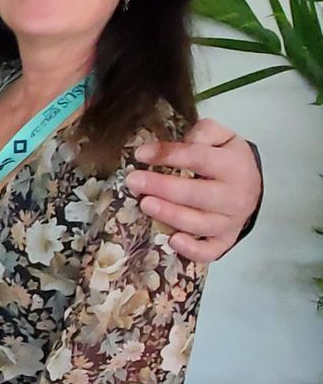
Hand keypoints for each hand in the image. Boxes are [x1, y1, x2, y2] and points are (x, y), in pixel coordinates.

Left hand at [126, 119, 262, 261]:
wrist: (250, 186)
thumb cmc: (227, 159)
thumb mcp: (221, 136)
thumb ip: (203, 132)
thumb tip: (181, 142)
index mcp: (233, 166)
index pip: (198, 158)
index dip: (168, 155)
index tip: (141, 154)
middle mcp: (235, 196)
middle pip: (196, 193)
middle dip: (162, 187)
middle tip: (134, 181)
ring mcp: (231, 221)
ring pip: (199, 223)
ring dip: (170, 215)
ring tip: (145, 204)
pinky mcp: (225, 241)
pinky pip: (210, 251)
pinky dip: (192, 250)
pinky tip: (173, 241)